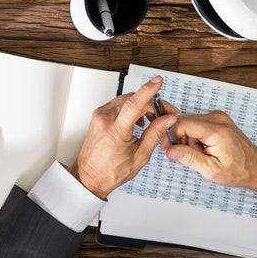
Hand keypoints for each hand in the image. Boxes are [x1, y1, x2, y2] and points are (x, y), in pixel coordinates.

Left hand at [67, 76, 176, 198]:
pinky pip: (118, 104)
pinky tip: (139, 120)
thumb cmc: (111, 171)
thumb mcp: (140, 157)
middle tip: (166, 114)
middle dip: (152, 103)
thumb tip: (168, 119)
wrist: (89, 176)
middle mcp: (104, 120)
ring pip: (126, 100)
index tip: (158, 81)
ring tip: (153, 119)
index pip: (133, 104)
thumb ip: (155, 134)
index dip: (148, 90)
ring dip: (142, 105)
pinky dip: (131, 108)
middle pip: (132, 100)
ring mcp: (99, 116)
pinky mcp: (98, 115)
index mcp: (115, 132)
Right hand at [165, 110, 256, 196]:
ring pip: (189, 122)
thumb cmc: (239, 170)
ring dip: (188, 138)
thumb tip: (171, 151)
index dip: (172, 137)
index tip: (170, 149)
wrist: (256, 167)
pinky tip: (203, 147)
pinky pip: (197, 123)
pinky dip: (195, 136)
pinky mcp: (218, 119)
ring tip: (199, 153)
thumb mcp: (211, 170)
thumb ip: (189, 158)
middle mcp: (218, 119)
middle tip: (187, 155)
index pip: (182, 123)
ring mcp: (219, 117)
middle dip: (180, 139)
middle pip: (184, 121)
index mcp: (217, 131)